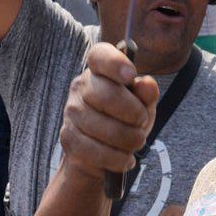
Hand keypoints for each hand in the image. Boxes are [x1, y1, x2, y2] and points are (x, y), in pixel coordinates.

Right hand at [59, 42, 158, 180]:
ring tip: (136, 142)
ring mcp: (72, 112)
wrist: (101, 154)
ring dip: (129, 140)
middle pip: (107, 95)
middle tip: (142, 123)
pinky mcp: (68, 138)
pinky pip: (96, 151)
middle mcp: (81, 87)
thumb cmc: (125, 120)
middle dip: (134, 114)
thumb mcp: (142, 105)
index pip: (100, 56)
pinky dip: (117, 158)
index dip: (115, 62)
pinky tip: (125, 159)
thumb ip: (146, 94)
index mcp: (99, 70)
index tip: (131, 74)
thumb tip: (147, 84)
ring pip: (104, 127)